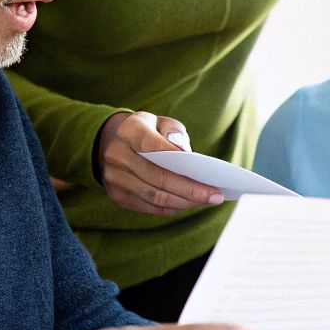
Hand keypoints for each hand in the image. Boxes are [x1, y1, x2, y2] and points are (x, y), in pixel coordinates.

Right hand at [95, 110, 224, 215]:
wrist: (115, 143)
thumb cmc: (148, 131)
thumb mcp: (161, 122)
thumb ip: (174, 133)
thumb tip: (185, 153)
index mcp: (129, 131)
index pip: (154, 147)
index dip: (180, 162)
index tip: (208, 175)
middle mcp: (117, 155)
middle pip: (158, 178)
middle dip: (190, 190)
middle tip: (215, 196)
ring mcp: (114, 178)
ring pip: (155, 197)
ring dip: (184, 202)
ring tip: (207, 202)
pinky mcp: (117, 196)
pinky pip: (149, 207)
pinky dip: (172, 207)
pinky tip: (189, 204)